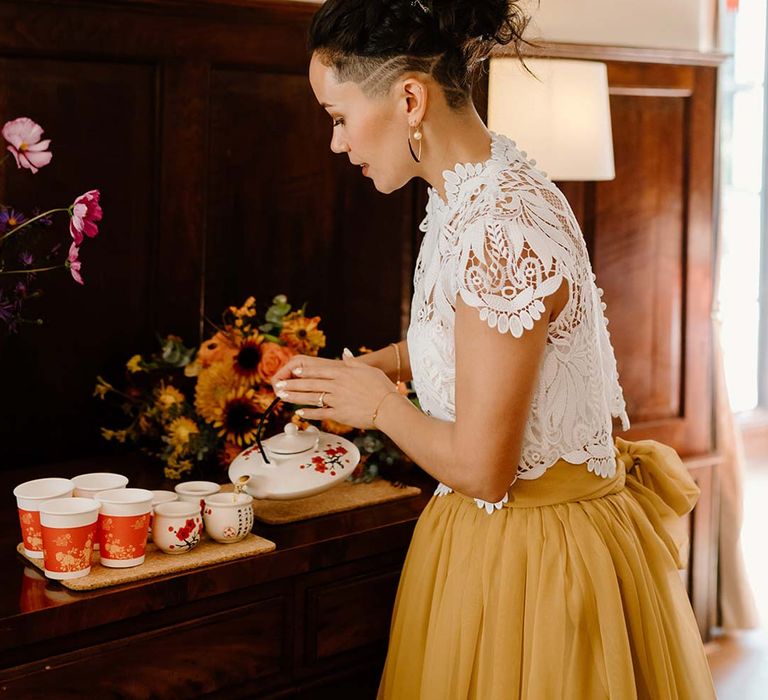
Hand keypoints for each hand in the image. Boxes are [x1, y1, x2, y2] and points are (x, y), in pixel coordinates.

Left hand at [270, 350, 396, 428]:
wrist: (388, 407)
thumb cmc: (381, 387)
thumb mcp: (368, 369)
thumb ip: (353, 361)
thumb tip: (345, 352)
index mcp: (343, 373)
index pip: (319, 370)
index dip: (305, 371)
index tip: (294, 371)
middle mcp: (336, 385)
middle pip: (311, 383)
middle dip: (293, 384)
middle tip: (279, 385)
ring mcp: (336, 400)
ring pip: (311, 397)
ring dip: (295, 397)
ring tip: (283, 396)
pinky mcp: (339, 414)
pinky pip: (320, 413)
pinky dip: (309, 413)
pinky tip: (299, 413)